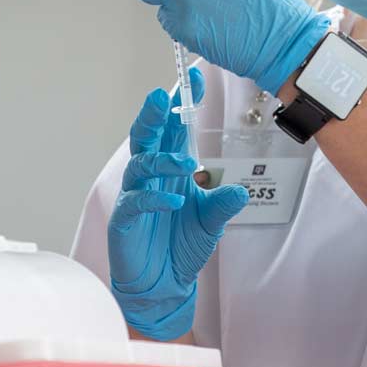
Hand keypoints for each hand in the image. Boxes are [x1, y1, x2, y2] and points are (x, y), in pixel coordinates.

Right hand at [107, 66, 248, 339]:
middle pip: (147, 137)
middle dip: (154, 114)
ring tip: (187, 163)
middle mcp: (150, 178)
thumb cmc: (180, 247)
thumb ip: (222, 204)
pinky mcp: (125, 220)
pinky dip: (155, 198)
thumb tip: (241, 191)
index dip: (181, 105)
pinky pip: (137, 201)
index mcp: (170, 170)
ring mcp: (135, 196)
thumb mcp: (211, 222)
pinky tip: (175, 200)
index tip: (195, 79)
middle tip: (162, 94)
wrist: (163, 287)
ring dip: (163, 160)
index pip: (173, 130)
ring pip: (141, 165)